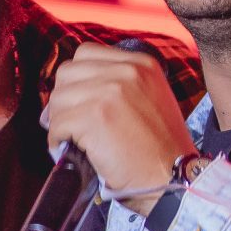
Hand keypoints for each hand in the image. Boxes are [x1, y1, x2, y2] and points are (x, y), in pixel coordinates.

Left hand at [43, 42, 196, 216]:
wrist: (173, 176)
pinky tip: (69, 150)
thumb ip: (122, 84)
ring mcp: (109, 92)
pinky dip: (57, 140)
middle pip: (68, 73)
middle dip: (64, 99)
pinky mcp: (94, 117)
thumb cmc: (162, 149)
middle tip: (70, 123)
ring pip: (59, 98)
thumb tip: (79, 89)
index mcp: (140, 63)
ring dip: (59, 121)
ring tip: (71, 139)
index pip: (86, 54)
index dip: (76, 80)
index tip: (77, 101)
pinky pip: (58, 124)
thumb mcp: (152, 98)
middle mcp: (126, 71)